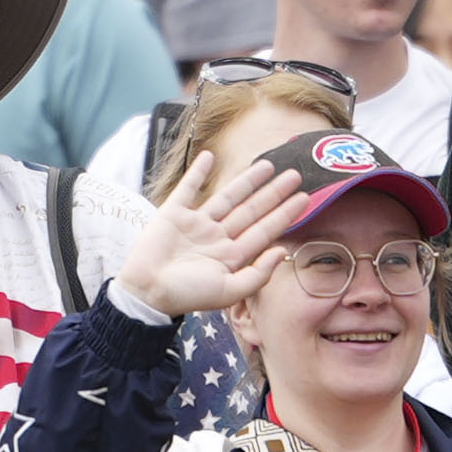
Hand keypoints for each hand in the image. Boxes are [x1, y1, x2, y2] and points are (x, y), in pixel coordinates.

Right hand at [115, 152, 305, 317]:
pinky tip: (210, 156)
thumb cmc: (186, 296)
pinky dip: (197, 172)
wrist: (146, 291)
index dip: (284, 214)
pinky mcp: (173, 214)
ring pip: (227, 196)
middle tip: (296, 175)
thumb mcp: (229, 292)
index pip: (264, 231)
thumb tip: (282, 251)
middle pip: (251, 210)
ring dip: (247, 180)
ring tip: (267, 164)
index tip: (305, 199)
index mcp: (231, 256)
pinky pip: (188, 189)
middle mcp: (217, 237)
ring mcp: (196, 224)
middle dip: (273, 193)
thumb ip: (258, 274)